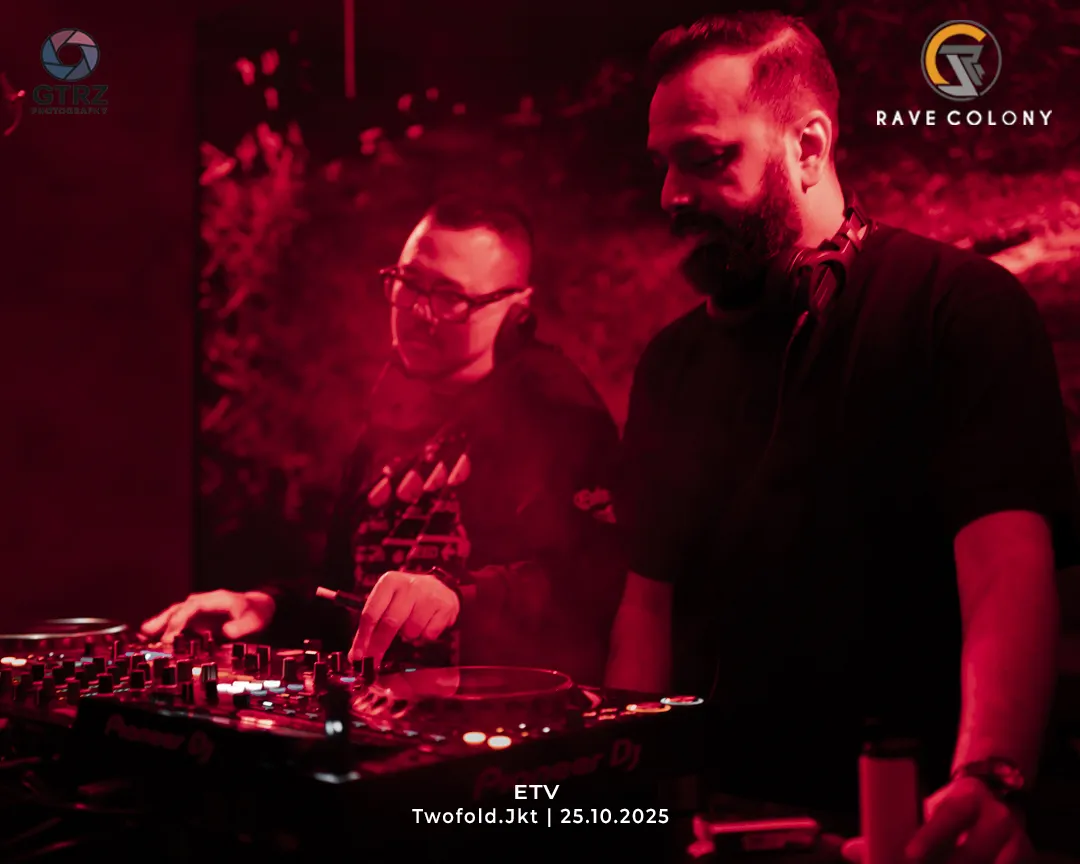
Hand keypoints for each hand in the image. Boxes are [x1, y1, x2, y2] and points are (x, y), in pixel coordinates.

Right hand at [140, 590, 275, 641]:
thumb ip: (240, 627)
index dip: (179, 621)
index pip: (192, 608)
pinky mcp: (197, 619)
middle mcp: (203, 602)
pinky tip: (152, 639)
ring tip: (142, 636)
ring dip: (159, 623)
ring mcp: (199, 610)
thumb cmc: (255, 614)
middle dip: (162, 620)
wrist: (259, 608)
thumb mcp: (253, 621)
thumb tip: (225, 632)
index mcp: (216, 600)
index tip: (169, 637)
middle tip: (146, 633)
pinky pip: (178, 622)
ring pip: (175, 614)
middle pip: (179, 608)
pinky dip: (165, 629)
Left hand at [348, 571, 459, 665]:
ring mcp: (429, 595)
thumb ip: (372, 624)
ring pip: (411, 631)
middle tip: (374, 662)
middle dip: (379, 646)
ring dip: (408, 637)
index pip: (371, 613)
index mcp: (389, 582)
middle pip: (390, 623)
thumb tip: (356, 654)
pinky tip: (426, 625)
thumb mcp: (388, 601)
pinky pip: (428, 635)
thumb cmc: (406, 599)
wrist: (440, 588)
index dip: (362, 638)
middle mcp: (408, 585)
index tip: (356, 656)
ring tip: (411, 627)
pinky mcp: (445, 606)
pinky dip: (424, 637)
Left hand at [842, 778, 1033, 863]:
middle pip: (970, 854)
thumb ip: (892, 828)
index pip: (949, 815)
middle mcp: (998, 819)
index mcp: (968, 797)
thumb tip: (851, 850)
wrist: (995, 804)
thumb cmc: (948, 812)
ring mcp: (1017, 844)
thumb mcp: (925, 809)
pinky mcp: (1026, 861)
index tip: (909, 855)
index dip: (930, 837)